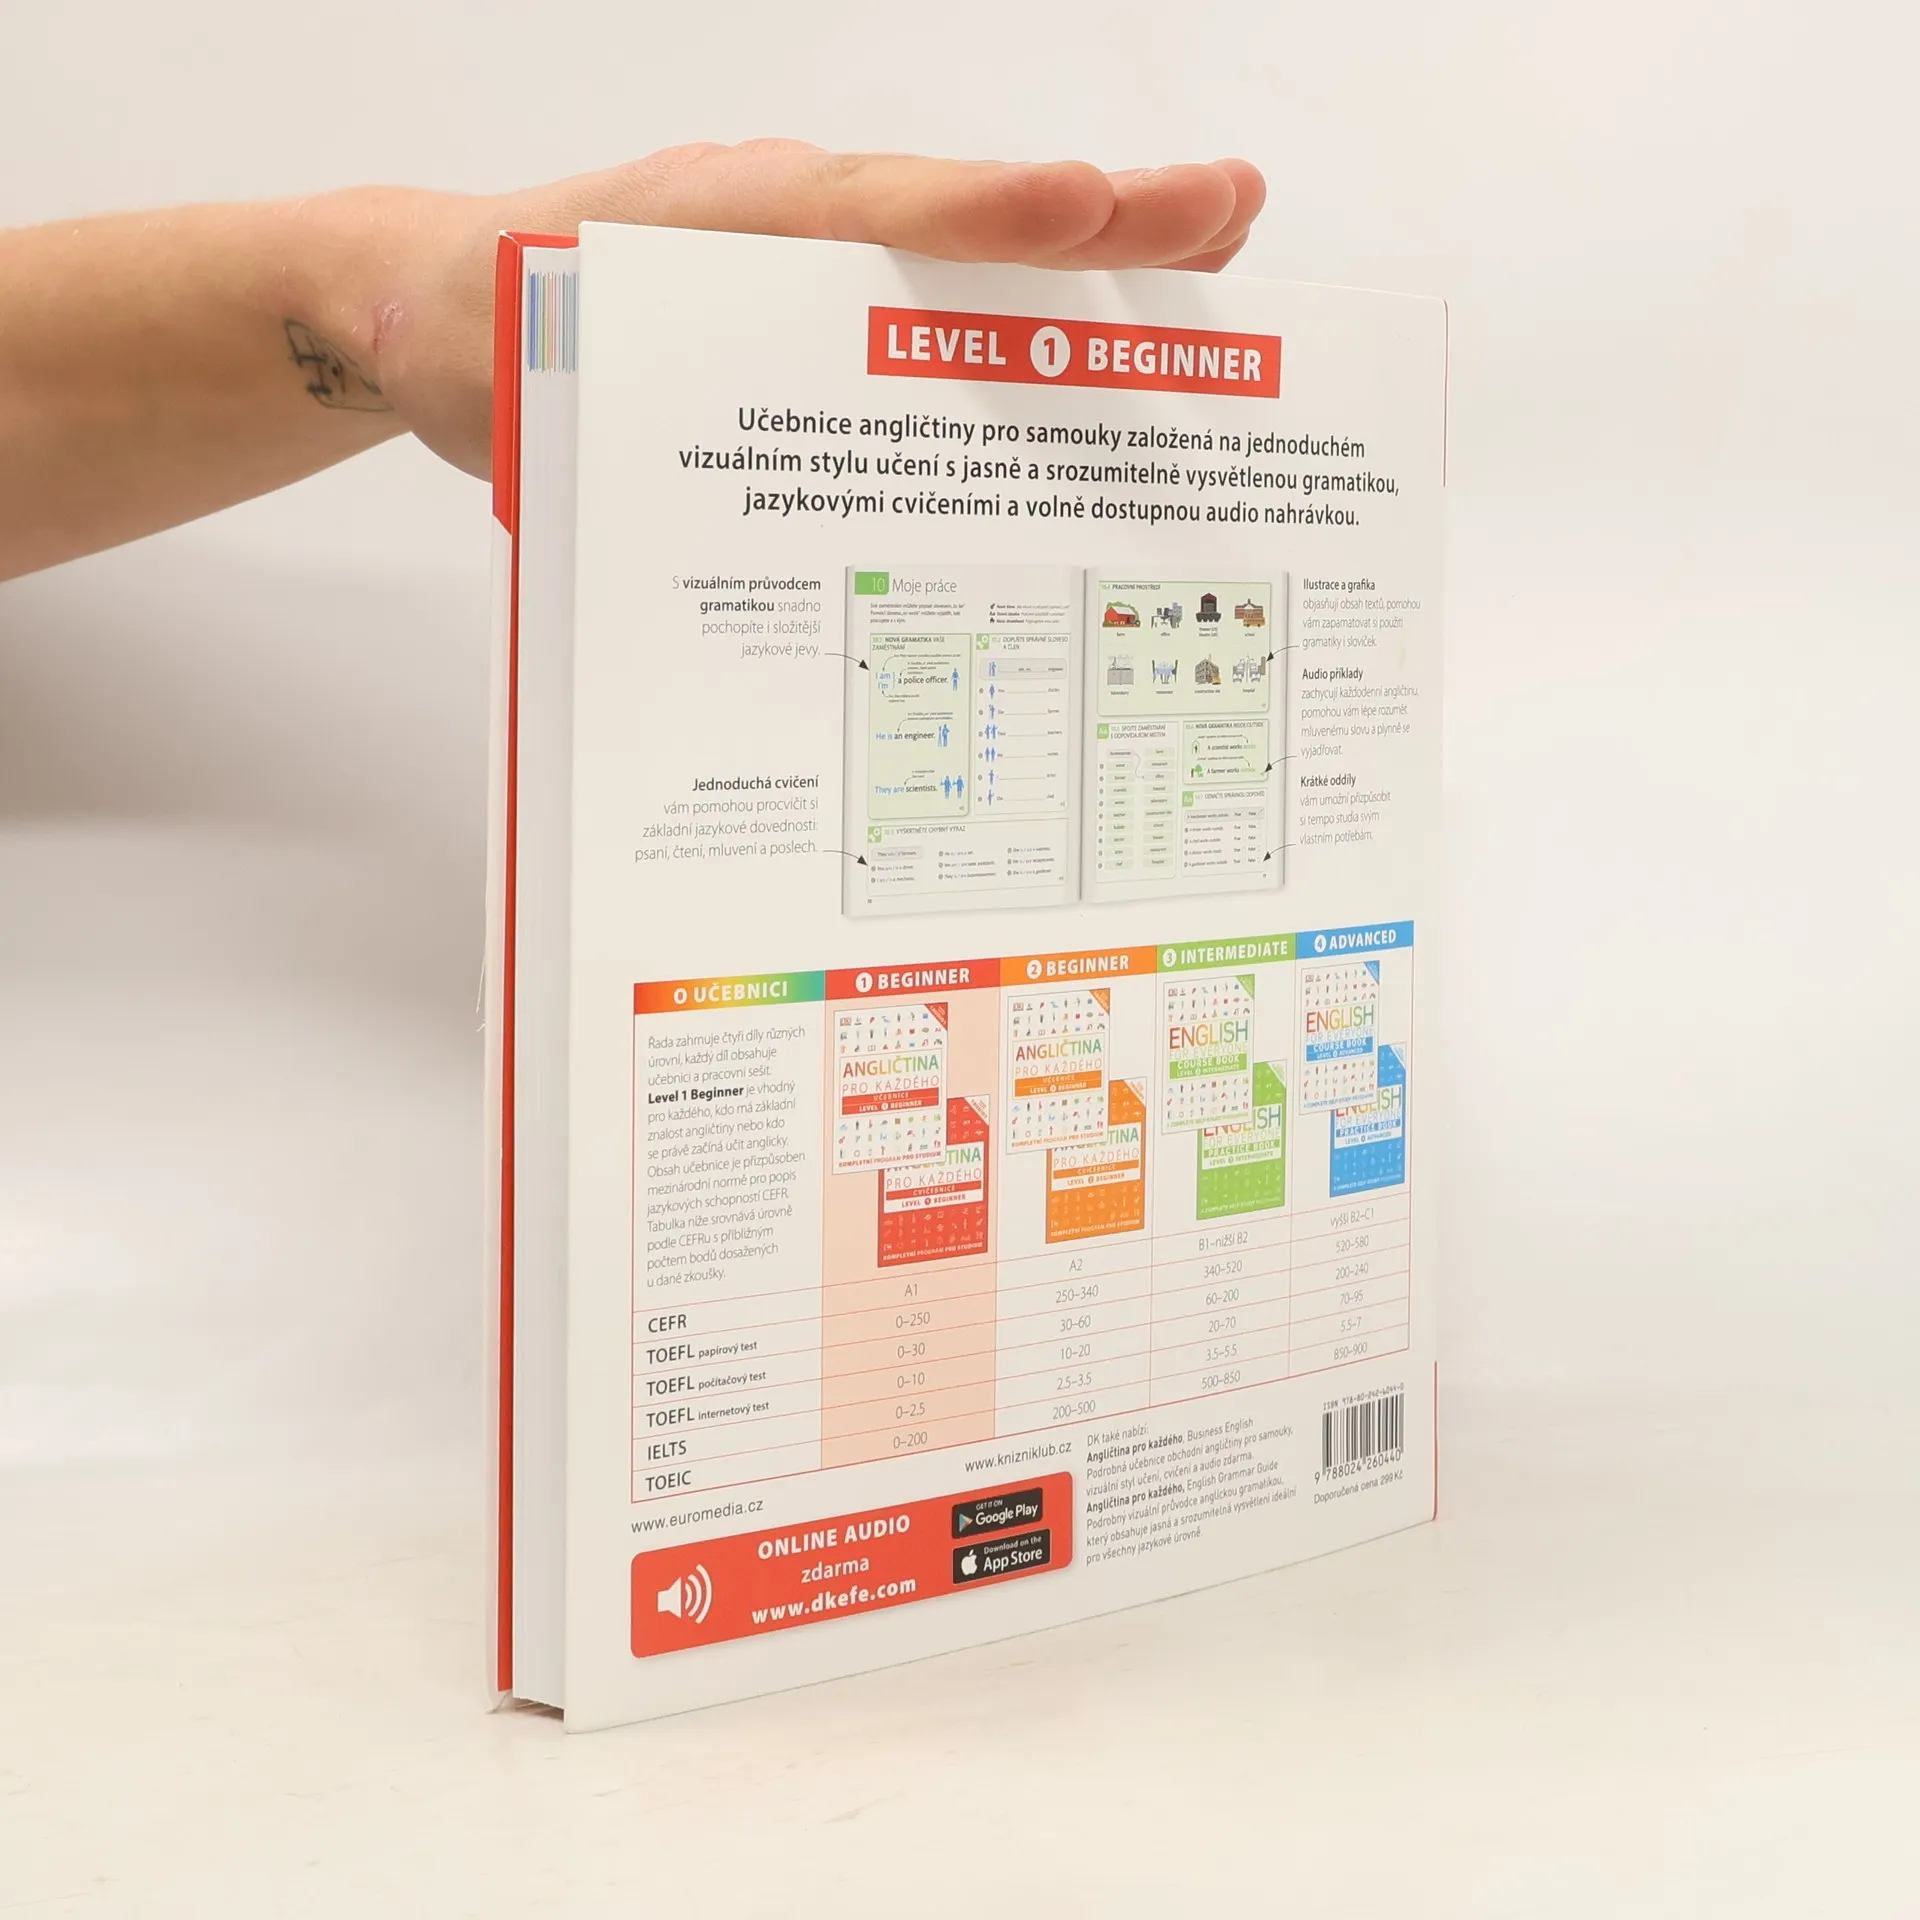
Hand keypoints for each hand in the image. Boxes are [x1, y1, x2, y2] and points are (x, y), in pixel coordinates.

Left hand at [373, 141, 1267, 478]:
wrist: (437, 314)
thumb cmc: (476, 331)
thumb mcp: (494, 358)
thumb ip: (548, 381)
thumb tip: (586, 413)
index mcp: (719, 230)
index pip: (867, 213)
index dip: (975, 218)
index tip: (1078, 208)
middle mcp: (788, 231)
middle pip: (957, 217)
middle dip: (1094, 220)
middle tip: (1229, 211)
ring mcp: (812, 264)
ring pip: (964, 252)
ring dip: (1086, 257)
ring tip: (1214, 256)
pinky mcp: (816, 310)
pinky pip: (934, 302)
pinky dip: (1023, 305)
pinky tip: (1098, 343)